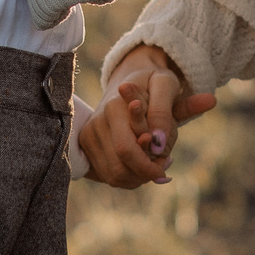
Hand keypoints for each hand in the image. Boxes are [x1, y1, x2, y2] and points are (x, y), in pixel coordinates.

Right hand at [79, 46, 216, 188]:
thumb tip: (157, 143)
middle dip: (144, 173)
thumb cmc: (153, 82)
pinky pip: (108, 175)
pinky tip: (140, 163)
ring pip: (114, 176)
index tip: (167, 165)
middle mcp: (96, 122)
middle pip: (119, 168)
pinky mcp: (87, 145)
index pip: (127, 150)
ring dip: (138, 177)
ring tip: (153, 162)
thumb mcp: (166, 85)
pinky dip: (129, 176)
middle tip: (163, 164)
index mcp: (114, 106)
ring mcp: (88, 135)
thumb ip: (163, 113)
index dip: (148, 166)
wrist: (131, 78)